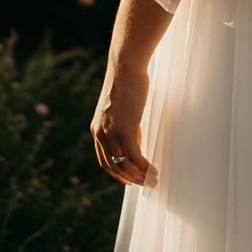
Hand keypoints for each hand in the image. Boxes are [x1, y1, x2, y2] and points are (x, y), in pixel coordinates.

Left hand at [90, 63, 152, 186]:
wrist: (126, 66)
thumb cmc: (128, 82)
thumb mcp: (122, 109)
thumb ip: (125, 125)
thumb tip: (135, 141)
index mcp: (97, 129)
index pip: (104, 160)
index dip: (117, 173)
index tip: (130, 178)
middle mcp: (100, 134)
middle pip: (112, 167)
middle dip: (128, 179)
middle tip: (144, 184)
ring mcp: (111, 133)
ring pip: (124, 165)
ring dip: (139, 177)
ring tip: (153, 181)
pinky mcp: (124, 130)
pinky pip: (134, 157)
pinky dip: (145, 168)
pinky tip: (154, 171)